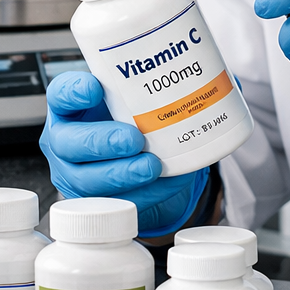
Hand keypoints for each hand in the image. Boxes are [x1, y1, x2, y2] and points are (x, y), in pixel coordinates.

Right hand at [40, 71, 208, 235]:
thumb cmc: (132, 119)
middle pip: (68, 143)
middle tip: (134, 138)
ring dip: (121, 175)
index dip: (73, 92)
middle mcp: (65, 139)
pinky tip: (164, 185)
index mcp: (72, 105)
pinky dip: (142, 196)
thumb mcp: (142, 98)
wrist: (133, 157)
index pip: (61, 94)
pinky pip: (111, 206)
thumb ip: (177, 84)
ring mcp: (75, 174)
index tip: (96, 87)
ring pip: (87, 181)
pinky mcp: (93, 204)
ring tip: (152, 166)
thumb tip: (229, 84)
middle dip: (100, 142)